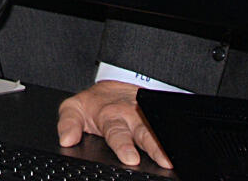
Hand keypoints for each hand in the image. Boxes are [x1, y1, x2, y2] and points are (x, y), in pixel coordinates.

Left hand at [55, 81, 171, 169]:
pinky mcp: (158, 118)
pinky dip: (175, 137)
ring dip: (167, 144)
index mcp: (110, 116)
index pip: (117, 133)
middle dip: (154, 146)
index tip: (131, 158)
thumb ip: (68, 123)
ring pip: (159, 130)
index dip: (124, 146)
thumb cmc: (95, 104)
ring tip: (175, 159)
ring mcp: (148, 118)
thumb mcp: (74, 108)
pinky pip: (168, 128)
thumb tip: (66, 140)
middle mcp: (132, 117)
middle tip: (163, 160)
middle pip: (145, 133)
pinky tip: (181, 149)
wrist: (115, 85)